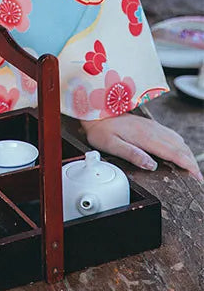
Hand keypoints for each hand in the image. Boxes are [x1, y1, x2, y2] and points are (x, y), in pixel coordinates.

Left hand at [80, 113, 201, 181]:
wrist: (96, 112)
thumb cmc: (101, 130)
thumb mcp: (111, 145)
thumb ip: (132, 154)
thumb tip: (151, 166)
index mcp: (145, 136)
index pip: (173, 152)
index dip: (188, 165)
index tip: (196, 177)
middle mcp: (152, 130)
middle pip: (180, 147)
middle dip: (192, 163)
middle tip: (197, 178)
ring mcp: (153, 126)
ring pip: (178, 141)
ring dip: (187, 155)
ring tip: (192, 169)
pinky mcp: (151, 125)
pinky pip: (172, 136)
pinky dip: (181, 146)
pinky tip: (180, 153)